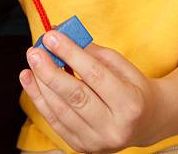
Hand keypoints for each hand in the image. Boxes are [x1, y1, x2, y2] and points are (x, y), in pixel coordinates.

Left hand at [20, 31, 161, 152]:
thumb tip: (61, 36)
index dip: (71, 54)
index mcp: (130, 104)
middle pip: (75, 96)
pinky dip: (40, 99)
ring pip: (61, 110)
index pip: (95, 75)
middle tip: (35, 51)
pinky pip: (55, 121)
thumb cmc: (133, 87)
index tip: (52, 36)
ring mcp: (97, 142)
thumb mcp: (121, 65)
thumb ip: (91, 52)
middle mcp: (114, 128)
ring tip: (31, 62)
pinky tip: (30, 80)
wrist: (147, 121)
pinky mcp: (82, 147)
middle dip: (50, 71)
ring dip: (40, 84)